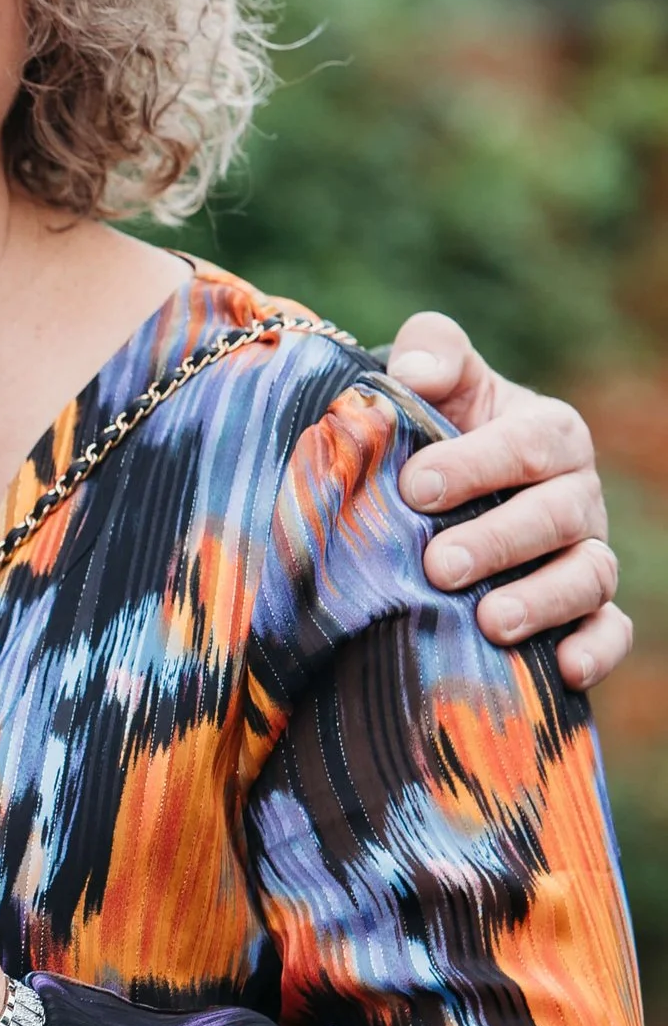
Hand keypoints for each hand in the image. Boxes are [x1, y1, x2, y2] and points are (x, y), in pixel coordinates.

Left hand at [386, 308, 627, 688]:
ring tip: (492, 623)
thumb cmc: (440, 430)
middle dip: (500, 540)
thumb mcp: (437, 384)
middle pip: (556, 516)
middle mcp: (577, 495)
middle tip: (441, 565)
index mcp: (549, 433)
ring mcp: (587, 554)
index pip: (526, 445)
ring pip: (587, 576)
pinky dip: (598, 649)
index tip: (415, 488)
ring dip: (543, 600)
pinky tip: (568, 670)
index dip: (475, 464)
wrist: (440, 492)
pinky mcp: (587, 611)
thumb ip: (431, 354)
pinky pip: (610, 630)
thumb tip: (420, 373)